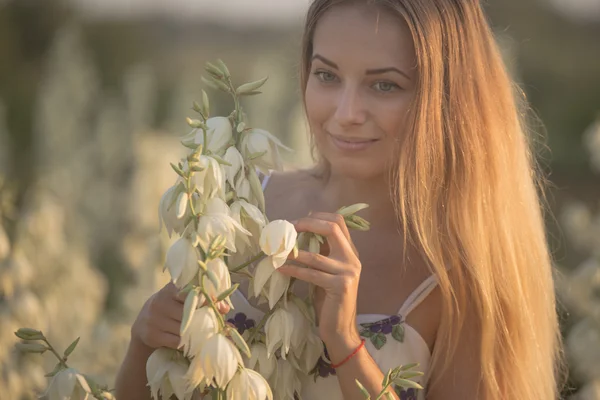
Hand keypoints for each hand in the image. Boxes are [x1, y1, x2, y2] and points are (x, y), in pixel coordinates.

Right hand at [132, 281, 229, 349]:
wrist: (143, 325)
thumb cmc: (171, 309)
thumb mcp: (181, 300)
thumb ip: (202, 301)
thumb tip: (225, 308)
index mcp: (170, 289)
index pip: (189, 291)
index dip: (205, 299)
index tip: (217, 305)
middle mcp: (160, 301)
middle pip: (188, 313)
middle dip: (201, 319)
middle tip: (211, 324)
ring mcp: (154, 319)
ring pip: (184, 329)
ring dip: (194, 333)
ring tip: (200, 334)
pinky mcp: (152, 335)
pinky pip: (177, 341)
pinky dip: (185, 343)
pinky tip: (187, 342)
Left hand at [278, 212, 361, 345]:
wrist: (341, 328)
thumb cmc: (330, 299)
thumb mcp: (328, 271)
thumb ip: (322, 252)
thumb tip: (302, 232)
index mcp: (350, 251)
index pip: (338, 222)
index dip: (317, 217)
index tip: (297, 221)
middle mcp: (352, 259)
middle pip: (332, 228)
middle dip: (307, 224)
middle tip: (287, 229)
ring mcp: (348, 272)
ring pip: (316, 255)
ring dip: (293, 252)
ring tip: (277, 250)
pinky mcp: (340, 286)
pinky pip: (311, 274)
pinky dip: (293, 270)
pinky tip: (280, 268)